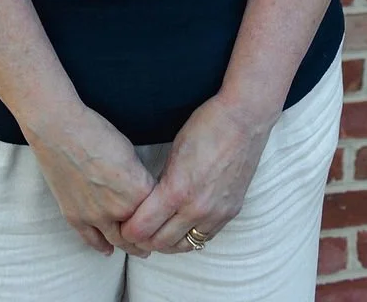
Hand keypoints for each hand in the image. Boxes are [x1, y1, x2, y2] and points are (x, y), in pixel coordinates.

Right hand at [24, 103, 156, 256]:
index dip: (162, 217)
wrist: (59, 129)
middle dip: (149, 239)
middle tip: (154, 242)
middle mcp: (119, 209)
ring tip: (138, 250)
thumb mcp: (129, 151)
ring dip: (129, 247)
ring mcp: (95, 216)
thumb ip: (139, 178)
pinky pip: (92, 240)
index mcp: (138, 190)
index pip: (158, 214)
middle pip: (140, 234)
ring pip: (118, 242)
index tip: (165, 220)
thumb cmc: (96, 131)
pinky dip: (102, 246)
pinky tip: (108, 249)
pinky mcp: (74, 217)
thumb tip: (143, 193)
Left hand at [119, 95, 274, 253]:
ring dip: (166, 243)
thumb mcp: (174, 151)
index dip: (129, 230)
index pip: (143, 227)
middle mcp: (197, 208)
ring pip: (183, 246)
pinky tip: (181, 227)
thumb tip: (149, 202)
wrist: (244, 120)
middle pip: (160, 242)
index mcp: (177, 190)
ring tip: (156, 231)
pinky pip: (204, 238)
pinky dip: (189, 237)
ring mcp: (216, 214)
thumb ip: (161, 181)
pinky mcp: (230, 213)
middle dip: (144, 240)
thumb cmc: (205, 126)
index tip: (122, 225)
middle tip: (135, 231)